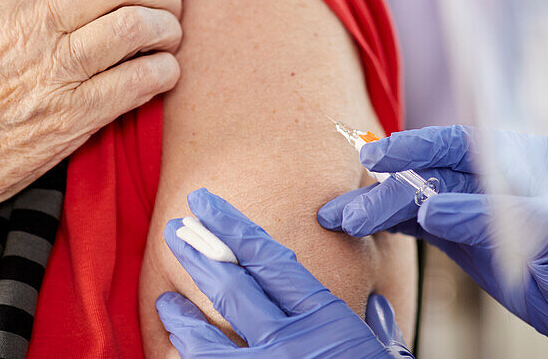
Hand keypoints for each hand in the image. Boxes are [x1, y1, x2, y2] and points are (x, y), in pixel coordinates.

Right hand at [0, 0, 197, 219]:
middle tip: (177, 6)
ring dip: (170, 32)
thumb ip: (31, 0)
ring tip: (169, 43)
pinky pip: (140, 80)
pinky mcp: (70, 117)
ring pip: (140, 26)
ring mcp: (51, 70)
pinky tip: (160, 76)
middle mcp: (30, 22)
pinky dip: (164, 73)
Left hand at [155, 189, 413, 357]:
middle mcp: (291, 345)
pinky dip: (188, 357)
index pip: (268, 258)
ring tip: (166, 303)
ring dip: (180, 317)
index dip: (231, 225)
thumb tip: (375, 305)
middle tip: (174, 231)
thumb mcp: (381, 351)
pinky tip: (179, 349)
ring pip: (204, 341)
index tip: (204, 202)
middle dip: (196, 255)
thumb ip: (374, 323)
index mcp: (326, 319)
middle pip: (230, 289)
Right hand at [318, 126, 547, 358]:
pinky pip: (421, 226)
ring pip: (416, 199)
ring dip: (378, 208)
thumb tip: (428, 206)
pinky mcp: (466, 240)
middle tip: (343, 209)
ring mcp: (475, 209)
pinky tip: (365, 227)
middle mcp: (490, 177)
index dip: (411, 148)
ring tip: (337, 219)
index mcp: (517, 157)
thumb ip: (486, 214)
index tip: (375, 158)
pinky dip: (392, 225)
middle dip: (382, 189)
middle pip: (425, 173)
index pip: (454, 144)